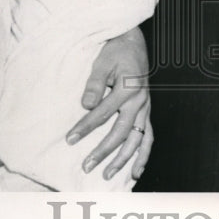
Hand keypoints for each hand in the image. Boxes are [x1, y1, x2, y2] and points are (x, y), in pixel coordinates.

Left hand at [67, 27, 151, 180]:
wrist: (133, 43)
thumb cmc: (116, 51)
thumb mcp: (102, 62)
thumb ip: (94, 83)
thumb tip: (86, 104)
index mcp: (128, 88)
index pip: (102, 113)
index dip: (85, 127)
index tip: (70, 139)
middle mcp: (139, 102)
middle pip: (120, 132)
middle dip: (103, 151)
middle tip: (86, 166)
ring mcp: (145, 108)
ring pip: (137, 140)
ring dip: (123, 159)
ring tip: (108, 175)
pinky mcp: (146, 112)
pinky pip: (148, 137)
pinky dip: (143, 155)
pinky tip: (135, 171)